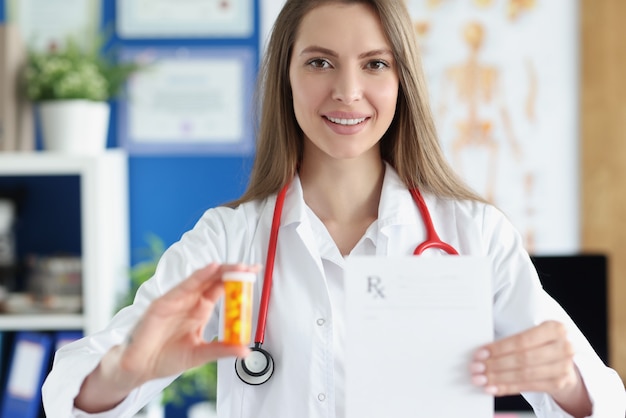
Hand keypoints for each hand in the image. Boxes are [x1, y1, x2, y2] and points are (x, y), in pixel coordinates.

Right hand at [113, 263, 256, 387]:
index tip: (255, 274)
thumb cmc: (166, 358)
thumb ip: (222, 349)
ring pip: (201, 279)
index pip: (222, 289)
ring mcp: (177, 300)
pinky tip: (211, 269)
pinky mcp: (163, 304)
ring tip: (237, 266)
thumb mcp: (201, 354)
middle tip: (251, 267)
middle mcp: (190, 301)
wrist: (140, 368)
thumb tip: (245, 350)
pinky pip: (183, 287)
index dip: (238, 280)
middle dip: (233, 272)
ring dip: (220, 271)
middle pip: (214, 280)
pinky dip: (198, 277)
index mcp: (200, 310)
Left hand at [470, 320, 580, 395]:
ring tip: (481, 379)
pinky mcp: (560, 384)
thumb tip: (483, 351)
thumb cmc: (541, 345)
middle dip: (496, 365)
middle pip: (523, 359)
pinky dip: (507, 388)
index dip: (499, 348)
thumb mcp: (533, 335)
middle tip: (477, 368)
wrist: (564, 362)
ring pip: (525, 374)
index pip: (522, 340)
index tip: (481, 353)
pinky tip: (494, 388)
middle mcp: (563, 347)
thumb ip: (512, 341)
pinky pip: (528, 387)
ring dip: (499, 378)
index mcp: (554, 329)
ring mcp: (564, 367)